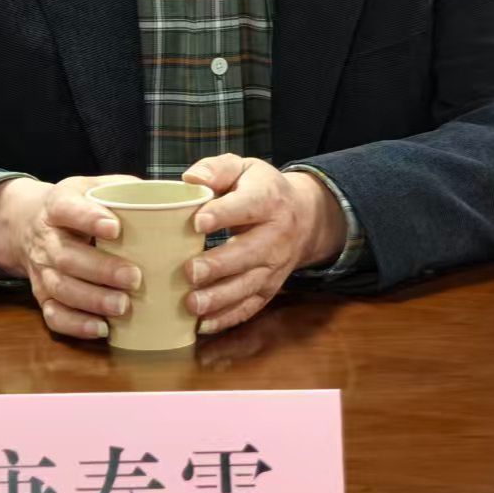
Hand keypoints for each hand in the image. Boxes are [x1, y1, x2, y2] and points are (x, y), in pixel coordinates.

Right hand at [0, 175, 142, 341]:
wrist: (28, 223)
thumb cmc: (76, 205)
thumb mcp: (92, 185)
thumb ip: (124, 189)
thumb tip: (169, 200)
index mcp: (58, 205)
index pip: (69, 210)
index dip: (89, 219)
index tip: (115, 228)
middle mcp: (46, 239)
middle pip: (67, 257)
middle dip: (101, 270)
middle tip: (134, 277)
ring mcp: (42, 270)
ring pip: (61, 289)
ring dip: (92, 301)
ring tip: (122, 306)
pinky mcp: (42, 295)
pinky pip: (53, 315)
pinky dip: (76, 325)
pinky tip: (102, 328)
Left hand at [181, 155, 346, 336]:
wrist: (304, 216)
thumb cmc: (260, 189)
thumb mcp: (243, 168)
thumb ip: (216, 169)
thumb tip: (191, 179)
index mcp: (268, 200)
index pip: (247, 207)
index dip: (222, 214)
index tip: (196, 222)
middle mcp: (276, 236)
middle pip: (248, 253)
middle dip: (219, 265)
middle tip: (189, 271)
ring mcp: (274, 267)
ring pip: (248, 286)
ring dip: (219, 298)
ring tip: (191, 304)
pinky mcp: (269, 288)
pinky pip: (250, 307)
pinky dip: (227, 319)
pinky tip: (201, 324)